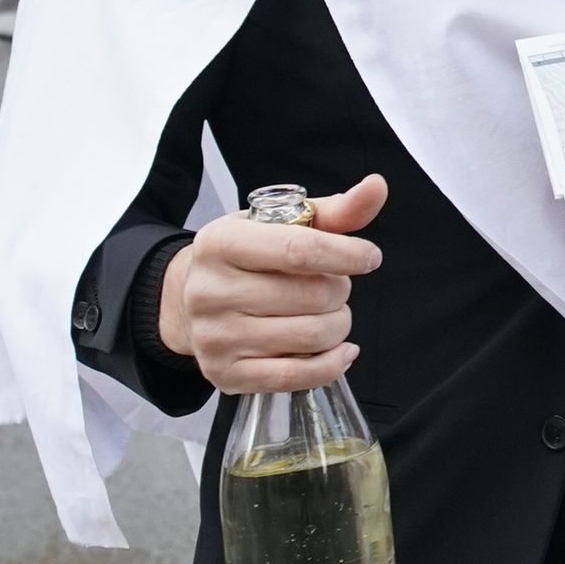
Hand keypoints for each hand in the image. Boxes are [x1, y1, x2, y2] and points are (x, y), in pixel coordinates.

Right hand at [162, 176, 388, 394]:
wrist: (187, 300)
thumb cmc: (247, 257)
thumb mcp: (280, 224)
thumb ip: (335, 210)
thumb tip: (377, 186)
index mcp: (221, 243)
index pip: (298, 250)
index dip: (347, 255)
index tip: (369, 257)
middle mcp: (210, 291)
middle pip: (314, 296)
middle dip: (340, 291)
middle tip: (332, 287)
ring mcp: (215, 337)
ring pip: (313, 336)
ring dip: (339, 325)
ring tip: (327, 313)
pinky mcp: (225, 374)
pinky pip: (297, 377)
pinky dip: (332, 364)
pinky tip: (339, 350)